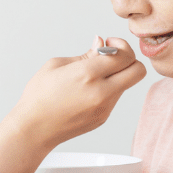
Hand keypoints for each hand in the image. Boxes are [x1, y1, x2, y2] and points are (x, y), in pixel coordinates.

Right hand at [8, 36, 145, 148]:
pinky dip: (109, 88)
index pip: (125, 55)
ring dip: (118, 74)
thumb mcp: (57, 65)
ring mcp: (105, 108)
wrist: (34, 129)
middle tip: (113, 56)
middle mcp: (101, 92)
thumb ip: (85, 54)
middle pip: (138, 71)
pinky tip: (89, 89)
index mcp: (88, 74)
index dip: (120, 45)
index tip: (109, 44)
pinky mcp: (103, 118)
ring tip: (95, 74)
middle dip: (130, 59)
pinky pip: (116, 97)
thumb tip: (101, 43)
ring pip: (127, 84)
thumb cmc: (39, 95)